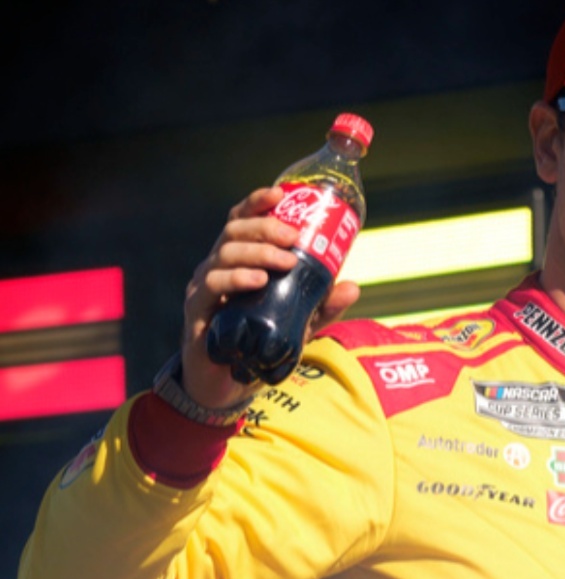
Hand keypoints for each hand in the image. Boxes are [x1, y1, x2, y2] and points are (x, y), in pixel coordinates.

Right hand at [180, 187, 361, 406]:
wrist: (226, 385)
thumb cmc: (258, 343)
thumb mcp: (298, 323)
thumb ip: (322, 305)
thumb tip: (353, 286)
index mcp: (239, 260)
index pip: (242, 221)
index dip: (258, 202)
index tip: (280, 193)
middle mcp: (217, 267)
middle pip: (234, 232)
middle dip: (266, 227)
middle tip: (295, 237)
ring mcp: (205, 288)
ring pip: (223, 254)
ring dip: (257, 252)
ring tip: (286, 261)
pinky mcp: (197, 312)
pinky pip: (212, 287)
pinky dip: (236, 279)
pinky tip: (257, 281)